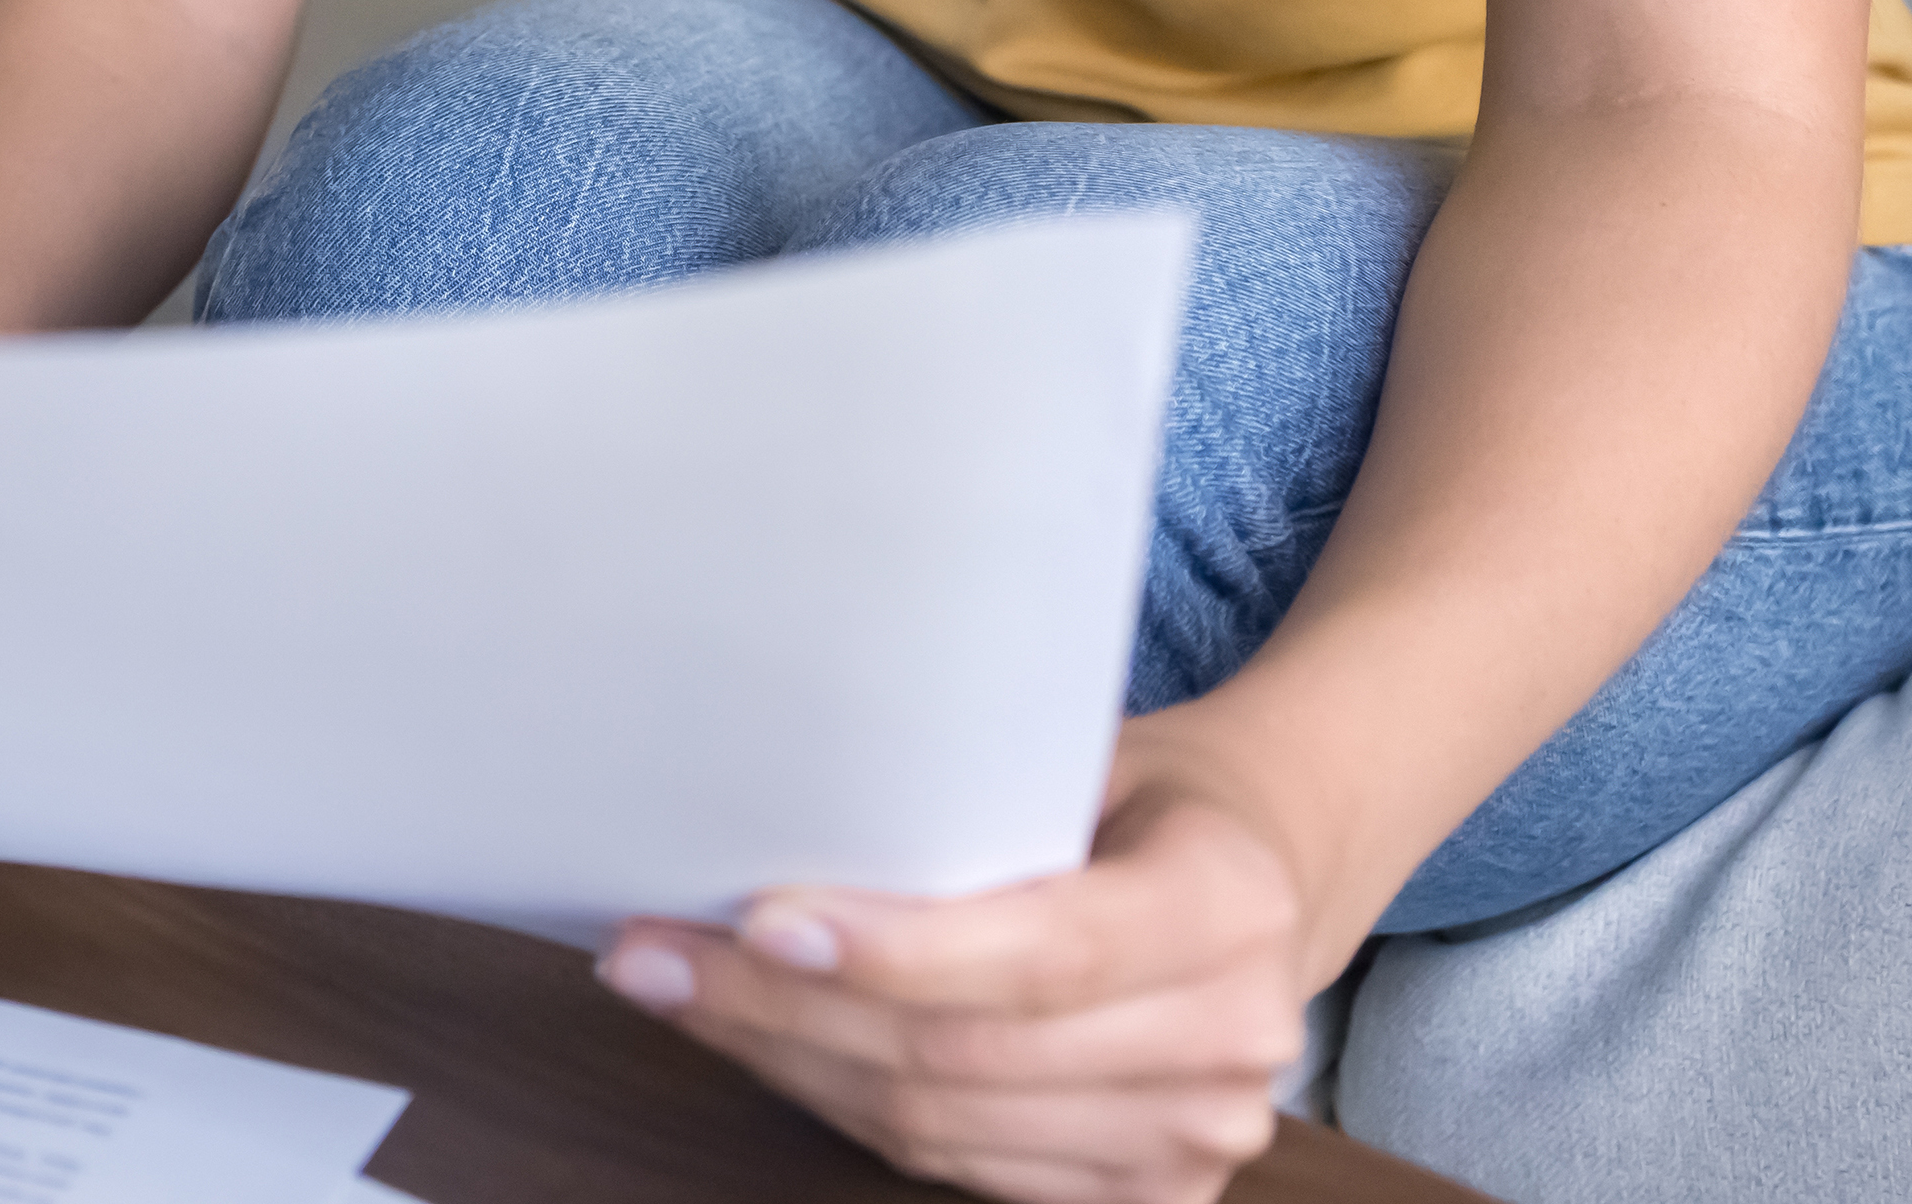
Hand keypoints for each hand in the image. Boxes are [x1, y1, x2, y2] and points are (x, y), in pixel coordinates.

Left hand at [594, 726, 1320, 1203]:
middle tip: (651, 953)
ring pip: (940, 1123)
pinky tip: (763, 1046)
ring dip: (787, 1062)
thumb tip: (776, 812)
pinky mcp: (1150, 1193)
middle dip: (785, 1008)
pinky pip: (956, 1166)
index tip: (763, 919)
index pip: (1042, 954)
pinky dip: (844, 1106)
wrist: (1260, 873)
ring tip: (674, 992)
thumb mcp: (1085, 753)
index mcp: (1228, 903)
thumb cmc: (1139, 796)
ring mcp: (1197, 1134)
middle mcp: (1230, 1035)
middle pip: (965, 1053)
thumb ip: (976, 796)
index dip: (897, 951)